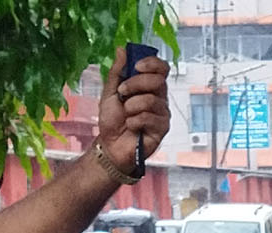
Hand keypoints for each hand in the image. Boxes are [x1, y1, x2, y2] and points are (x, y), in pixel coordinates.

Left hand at [97, 46, 170, 172]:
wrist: (110, 146)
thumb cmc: (112, 120)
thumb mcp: (110, 92)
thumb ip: (117, 71)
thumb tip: (122, 49)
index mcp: (149, 86)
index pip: (161, 68)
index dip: (152, 63)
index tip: (137, 66)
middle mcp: (159, 97)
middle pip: (158, 80)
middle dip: (136, 84)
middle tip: (122, 94)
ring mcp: (162, 113)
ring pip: (152, 100)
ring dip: (132, 106)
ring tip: (125, 114)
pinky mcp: (162, 128)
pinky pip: (150, 118)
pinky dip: (135, 121)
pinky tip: (131, 126)